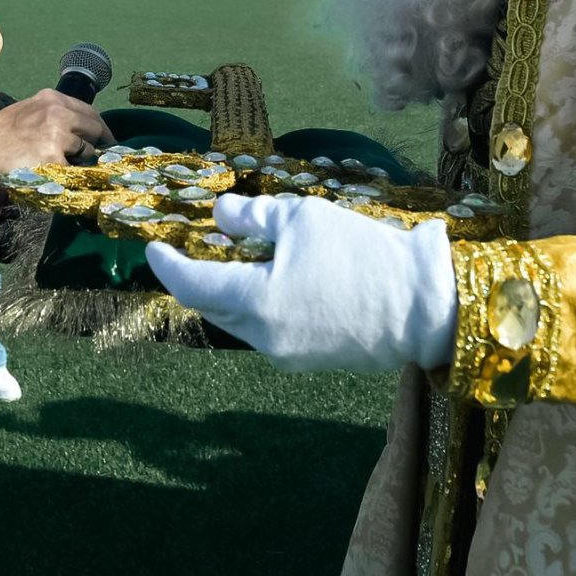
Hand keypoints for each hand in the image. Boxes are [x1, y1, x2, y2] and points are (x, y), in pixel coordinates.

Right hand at [0, 90, 109, 181]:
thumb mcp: (27, 111)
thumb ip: (53, 116)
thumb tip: (79, 131)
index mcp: (51, 99)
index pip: (90, 111)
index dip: (101, 127)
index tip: (107, 140)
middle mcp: (58, 113)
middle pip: (95, 129)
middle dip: (99, 144)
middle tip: (98, 158)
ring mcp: (57, 136)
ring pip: (87, 152)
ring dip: (80, 162)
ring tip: (60, 165)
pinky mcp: (53, 159)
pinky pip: (72, 171)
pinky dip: (67, 176)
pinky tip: (52, 175)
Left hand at [146, 194, 456, 371]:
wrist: (423, 305)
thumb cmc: (361, 254)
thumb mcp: (303, 218)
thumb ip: (254, 218)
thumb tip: (220, 216)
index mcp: (256, 302)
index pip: (193, 285)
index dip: (169, 265)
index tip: (153, 248)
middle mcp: (264, 337)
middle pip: (213, 308)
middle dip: (198, 279)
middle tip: (194, 250)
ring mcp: (288, 355)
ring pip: (240, 322)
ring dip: (230, 294)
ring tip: (236, 261)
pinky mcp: (311, 360)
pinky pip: (269, 331)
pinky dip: (259, 306)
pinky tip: (274, 282)